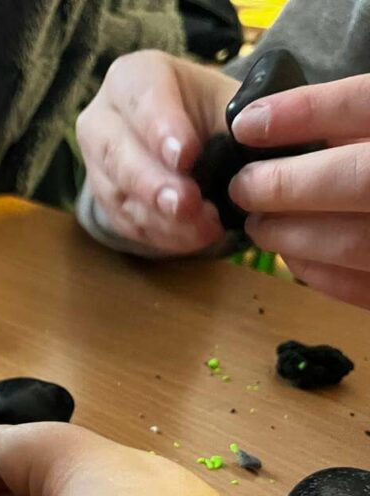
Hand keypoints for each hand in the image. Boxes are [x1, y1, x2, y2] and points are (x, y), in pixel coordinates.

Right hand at [76, 50, 239, 254]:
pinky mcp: (104, 201)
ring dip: (161, 217)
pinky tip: (193, 238)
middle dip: (154, 183)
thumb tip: (257, 143)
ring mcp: (96, 164)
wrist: (188, 136)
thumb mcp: (229, 102)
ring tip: (203, 230)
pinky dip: (161, 234)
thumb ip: (239, 121)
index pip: (142, 100)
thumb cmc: (209, 113)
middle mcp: (102, 118)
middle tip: (186, 204)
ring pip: (118, 193)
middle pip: (117, 152)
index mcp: (132, 77)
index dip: (162, 129)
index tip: (186, 156)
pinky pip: (125, 221)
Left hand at [229, 75, 369, 309]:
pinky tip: (293, 254)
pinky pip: (364, 287)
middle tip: (243, 187)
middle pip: (359, 180)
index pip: (369, 103)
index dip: (306, 112)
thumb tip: (292, 132)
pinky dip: (319, 270)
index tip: (248, 124)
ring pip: (354, 242)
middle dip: (285, 184)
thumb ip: (362, 123)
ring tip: (258, 223)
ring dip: (291, 234)